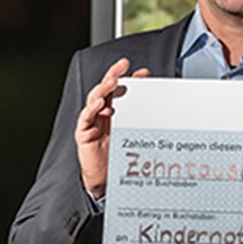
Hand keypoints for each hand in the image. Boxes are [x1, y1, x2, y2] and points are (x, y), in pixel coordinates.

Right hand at [76, 58, 148, 198]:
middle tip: (123, 65)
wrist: (106, 178)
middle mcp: (102, 113)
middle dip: (114, 75)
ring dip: (104, 88)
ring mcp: (92, 121)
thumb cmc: (120, 155)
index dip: (129, 78)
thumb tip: (158, 104)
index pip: (120, 90)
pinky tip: (100, 103)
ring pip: (95, 99)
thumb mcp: (135, 133)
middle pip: (106, 89)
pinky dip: (92, 109)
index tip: (143, 72)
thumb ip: (142, 118)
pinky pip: (86, 118)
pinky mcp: (84, 133)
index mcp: (115, 110)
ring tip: (113, 81)